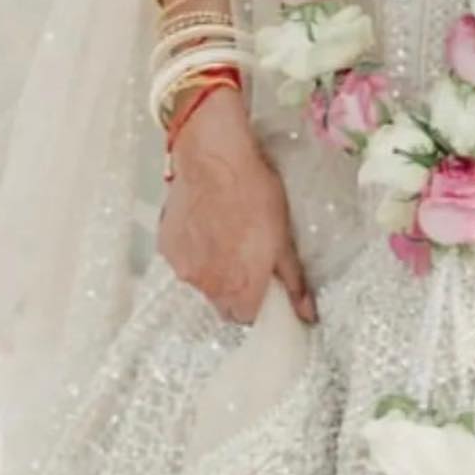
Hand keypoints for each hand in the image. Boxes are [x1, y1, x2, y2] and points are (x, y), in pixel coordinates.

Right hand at [157, 88, 316, 326]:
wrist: (214, 158)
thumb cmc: (254, 194)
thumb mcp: (283, 237)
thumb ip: (294, 282)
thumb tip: (308, 315)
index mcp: (239, 291)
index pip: (246, 317)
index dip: (256, 299)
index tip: (261, 279)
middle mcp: (207, 287)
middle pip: (221, 302)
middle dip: (233, 286)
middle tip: (243, 254)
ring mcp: (183, 267)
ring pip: (200, 279)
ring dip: (211, 266)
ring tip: (223, 231)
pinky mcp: (166, 245)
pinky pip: (182, 257)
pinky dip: (192, 247)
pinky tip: (203, 221)